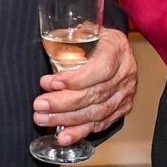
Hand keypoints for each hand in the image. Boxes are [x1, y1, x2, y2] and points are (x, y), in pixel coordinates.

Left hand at [35, 27, 136, 144]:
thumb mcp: (85, 30)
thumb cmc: (96, 39)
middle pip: (95, 94)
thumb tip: (48, 42)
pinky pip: (101, 124)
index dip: (76, 79)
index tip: (52, 83)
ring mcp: (126, 93)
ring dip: (67, 119)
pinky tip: (63, 136)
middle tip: (40, 105)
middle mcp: (126, 73)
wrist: (115, 49)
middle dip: (63, 103)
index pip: (101, 69)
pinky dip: (80, 131)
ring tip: (43, 119)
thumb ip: (69, 36)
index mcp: (118, 49)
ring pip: (96, 112)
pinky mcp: (121, 109)